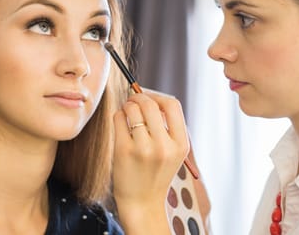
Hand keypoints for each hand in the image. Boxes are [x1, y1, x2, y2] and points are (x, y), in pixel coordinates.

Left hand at [112, 90, 189, 233]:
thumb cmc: (155, 172)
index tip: (150, 99)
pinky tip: (120, 122)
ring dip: (127, 106)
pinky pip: (118, 119)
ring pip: (132, 109)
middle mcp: (164, 146)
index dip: (159, 97)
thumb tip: (148, 95)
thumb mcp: (172, 152)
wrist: (142, 202)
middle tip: (132, 100)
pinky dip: (118, 115)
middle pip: (150, 104)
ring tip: (126, 112)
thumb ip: (166, 127)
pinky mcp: (124, 151)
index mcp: (180, 144)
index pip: (172, 105)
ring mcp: (144, 149)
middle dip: (138, 97)